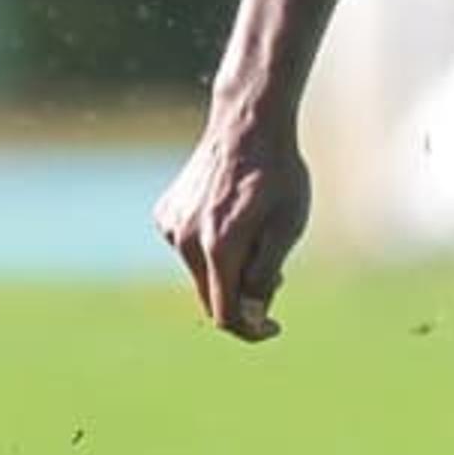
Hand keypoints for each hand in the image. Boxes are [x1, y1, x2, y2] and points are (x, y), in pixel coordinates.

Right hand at [155, 117, 312, 340]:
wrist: (247, 124)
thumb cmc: (278, 174)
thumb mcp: (288, 226)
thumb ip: (266, 274)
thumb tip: (251, 314)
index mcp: (219, 246)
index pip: (225, 313)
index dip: (250, 330)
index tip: (272, 328)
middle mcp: (186, 240)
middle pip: (211, 296)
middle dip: (243, 296)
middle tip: (274, 273)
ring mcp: (171, 226)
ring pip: (201, 272)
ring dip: (228, 268)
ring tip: (257, 233)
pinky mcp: (165, 214)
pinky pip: (190, 248)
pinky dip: (211, 246)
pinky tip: (231, 215)